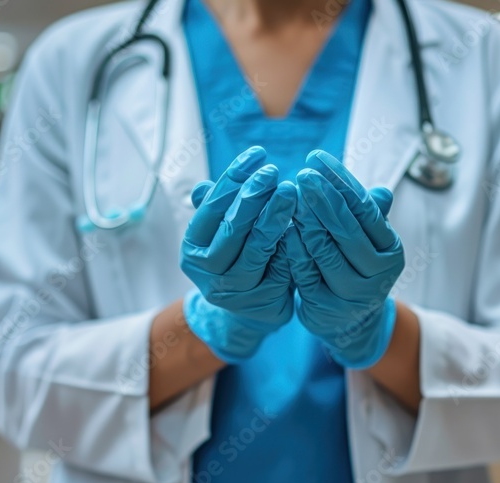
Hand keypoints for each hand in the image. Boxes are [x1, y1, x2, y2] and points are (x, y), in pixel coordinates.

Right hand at [180, 146, 296, 361]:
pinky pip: (281, 267)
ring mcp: (235, 290)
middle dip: (253, 196)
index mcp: (193, 247)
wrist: (251, 311)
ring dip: (274, 218)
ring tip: (290, 192)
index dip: (233, 178)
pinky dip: (293, 244)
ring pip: (257, 249)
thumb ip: (217, 209)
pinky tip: (306, 222)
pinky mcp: (263, 302)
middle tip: (273, 171)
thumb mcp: (222, 233)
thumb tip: (200, 186)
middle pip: (231, 229)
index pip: (212, 206)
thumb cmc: (238, 258)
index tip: (257, 154)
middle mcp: (208, 271)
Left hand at [287, 149, 403, 367]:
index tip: (317, 159)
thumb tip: (381, 191)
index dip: (341, 182)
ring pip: (326, 252)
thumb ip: (367, 215)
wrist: (352, 322)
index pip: (365, 209)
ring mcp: (352, 293)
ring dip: (307, 222)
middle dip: (323, 200)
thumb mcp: (368, 241)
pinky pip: (306, 273)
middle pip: (347, 231)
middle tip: (303, 175)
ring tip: (291, 197)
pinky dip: (294, 251)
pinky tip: (283, 231)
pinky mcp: (325, 307)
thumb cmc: (356, 266)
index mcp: (390, 249)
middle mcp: (377, 273)